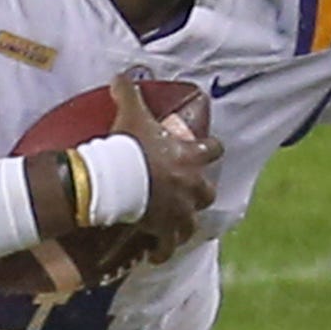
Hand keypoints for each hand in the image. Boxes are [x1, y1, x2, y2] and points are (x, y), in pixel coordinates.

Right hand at [111, 72, 220, 259]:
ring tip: (172, 228)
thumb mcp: (131, 114)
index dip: (209, 149)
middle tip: (184, 192)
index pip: (213, 149)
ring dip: (184, 224)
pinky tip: (156, 256)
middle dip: (199, 191)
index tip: (203, 151)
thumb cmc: (129, 147)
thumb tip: (120, 74)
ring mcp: (180, 210)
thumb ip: (129, 93)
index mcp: (190, 156)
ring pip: (192, 222)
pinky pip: (169, 246)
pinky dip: (163, 251)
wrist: (117, 180)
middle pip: (207, 191)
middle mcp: (192, 184)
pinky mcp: (165, 229)